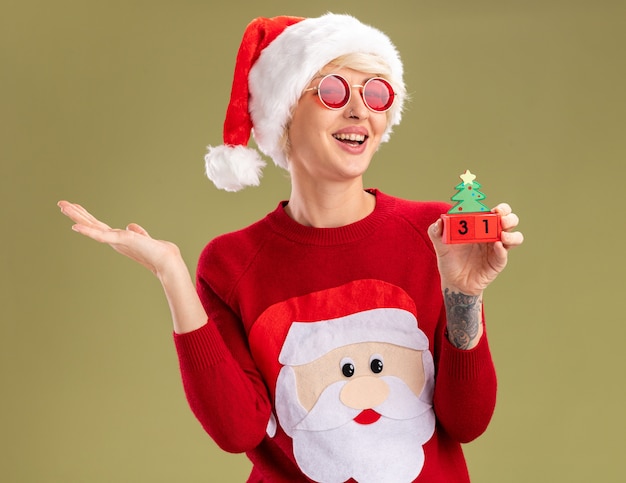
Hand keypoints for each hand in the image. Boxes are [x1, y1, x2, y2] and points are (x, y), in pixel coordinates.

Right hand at [57, 200, 181, 276]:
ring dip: (77, 217)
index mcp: (118, 238)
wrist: (167, 261)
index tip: (75, 207)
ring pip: (92, 227)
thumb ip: (138, 232)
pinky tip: (75, 226)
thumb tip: (131, 225)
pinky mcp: (120, 241)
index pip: (98, 225)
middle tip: (61, 203)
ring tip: (63, 207)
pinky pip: (100, 235)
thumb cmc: (157, 251)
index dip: (86, 217)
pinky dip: (88, 231)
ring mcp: (115, 241)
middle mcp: (114, 240)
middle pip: (91, 224)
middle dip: (76, 214)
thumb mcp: (145, 238)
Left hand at [428, 203, 523, 295]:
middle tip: (500, 219)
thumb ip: (436, 231)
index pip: (498, 211)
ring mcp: (496, 249)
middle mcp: (492, 235)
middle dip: (509, 217)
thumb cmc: (449, 259)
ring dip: (511, 234)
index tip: (495, 210)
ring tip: (501, 235)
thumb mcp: (440, 244)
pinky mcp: (497, 262)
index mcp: (481, 226)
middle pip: (511, 221)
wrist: (453, 281)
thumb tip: (440, 222)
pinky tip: (496, 246)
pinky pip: (504, 254)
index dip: (501, 208)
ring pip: (516, 237)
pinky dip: (502, 249)